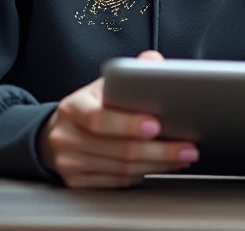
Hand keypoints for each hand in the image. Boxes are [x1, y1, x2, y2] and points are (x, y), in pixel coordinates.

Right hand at [37, 50, 199, 188]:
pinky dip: (144, 175)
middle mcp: (67, 136)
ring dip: (157, 165)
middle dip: (159, 150)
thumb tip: (154, 61)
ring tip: (183, 158)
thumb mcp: (102, 86)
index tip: (156, 125)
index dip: (128, 123)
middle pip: (117, 149)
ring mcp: (70, 163)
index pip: (98, 117)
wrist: (58, 134)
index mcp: (73, 107)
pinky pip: (117, 182)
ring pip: (121, 169)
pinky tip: (162, 167)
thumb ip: (129, 73)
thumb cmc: (89, 107)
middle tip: (187, 148)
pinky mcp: (77, 183)